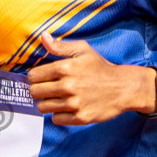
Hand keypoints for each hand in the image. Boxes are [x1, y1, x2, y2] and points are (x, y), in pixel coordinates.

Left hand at [27, 33, 155, 124]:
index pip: (33, 76)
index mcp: (65, 67)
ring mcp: (74, 103)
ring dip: (48, 103)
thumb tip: (43, 36)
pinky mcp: (80, 117)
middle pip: (35, 92)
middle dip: (39, 90)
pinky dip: (59, 115)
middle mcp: (68, 86)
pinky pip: (56, 119)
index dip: (36, 76)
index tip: (42, 78)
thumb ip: (60, 46)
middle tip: (49, 89)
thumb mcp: (83, 50)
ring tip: (58, 98)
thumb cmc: (101, 68)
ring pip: (43, 107)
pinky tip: (67, 107)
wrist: (123, 87)